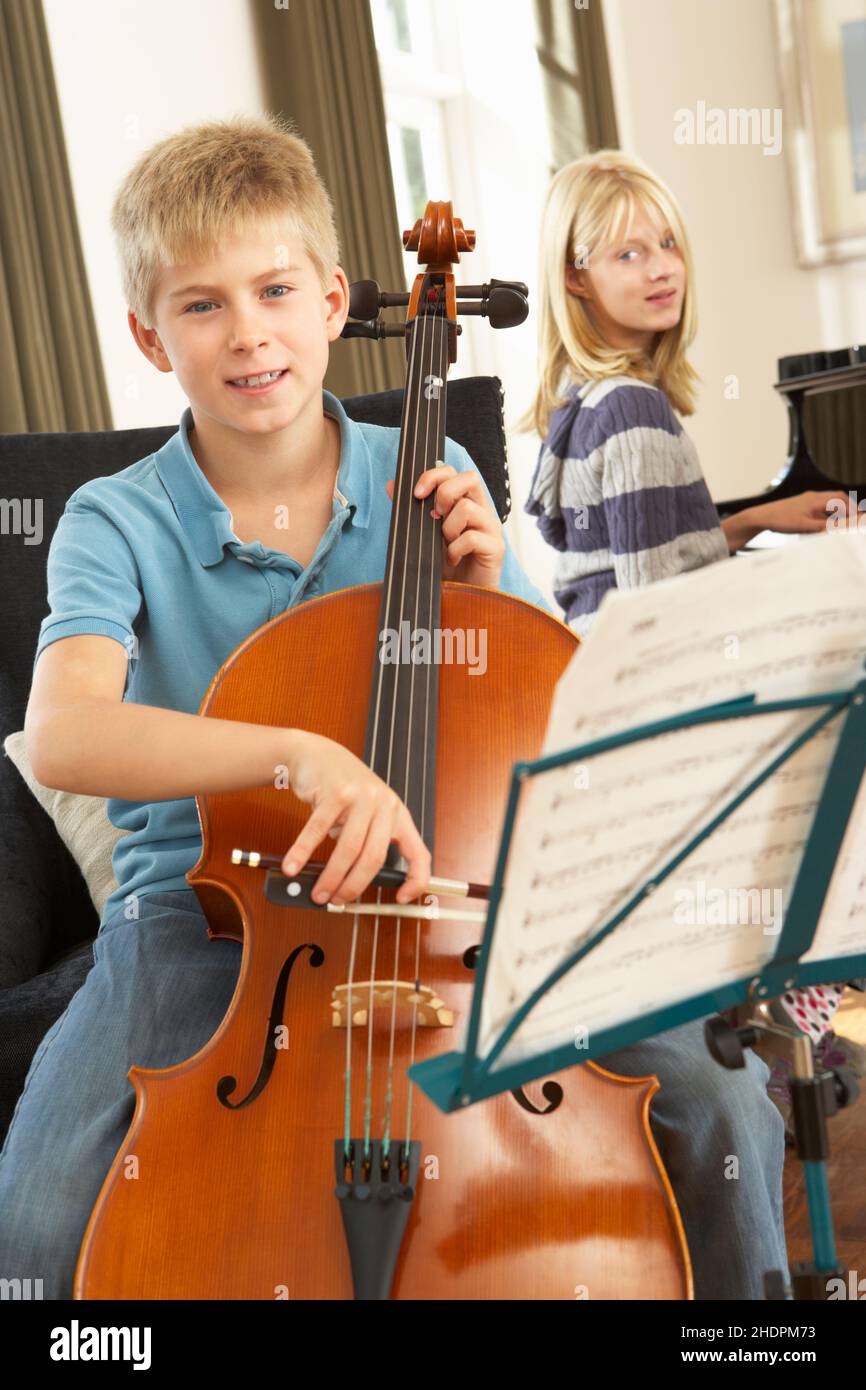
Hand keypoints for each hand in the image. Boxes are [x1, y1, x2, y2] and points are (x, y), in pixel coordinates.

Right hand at [280, 731, 430, 905]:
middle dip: (354, 886)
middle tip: (338, 900)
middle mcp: (384, 805)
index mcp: (397, 815)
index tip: (403, 899)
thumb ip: (365, 843)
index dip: (416, 880)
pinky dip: (303, 853)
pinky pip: (317, 830)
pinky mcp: (335, 792)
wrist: (318, 754)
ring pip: (348, 849)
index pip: (418, 853)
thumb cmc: (344, 790)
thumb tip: (349, 886)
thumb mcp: (366, 813)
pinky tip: (294, 867)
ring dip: (331, 877)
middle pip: (374, 858)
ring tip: (318, 893)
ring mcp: (360, 797)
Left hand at [385, 465, 504, 585]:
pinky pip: (471, 537)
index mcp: (467, 502)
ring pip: (467, 508)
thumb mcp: (424, 533)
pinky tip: (452, 560)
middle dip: (444, 494)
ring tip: (446, 545)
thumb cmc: (445, 565)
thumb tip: (391, 485)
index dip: (434, 476)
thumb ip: (411, 509)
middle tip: (434, 517)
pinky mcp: (496, 548)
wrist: (460, 597)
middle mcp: (482, 510)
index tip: (417, 494)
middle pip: (469, 478)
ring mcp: (491, 528)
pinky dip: (454, 550)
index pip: (455, 472)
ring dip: (448, 528)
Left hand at [752, 491, 859, 534]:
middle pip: (837, 497)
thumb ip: (823, 527)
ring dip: (839, 509)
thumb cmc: (780, 520)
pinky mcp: (803, 505)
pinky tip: (830, 522)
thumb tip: (839, 529)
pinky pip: (821, 506)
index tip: (859, 517)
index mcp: (815, 499)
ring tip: (846, 520)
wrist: (761, 516)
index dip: (852, 509)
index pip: (840, 500)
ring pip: (829, 501)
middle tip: (857, 517)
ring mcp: (808, 500)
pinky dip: (829, 512)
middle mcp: (813, 497)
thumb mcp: (803, 526)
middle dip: (849, 506)